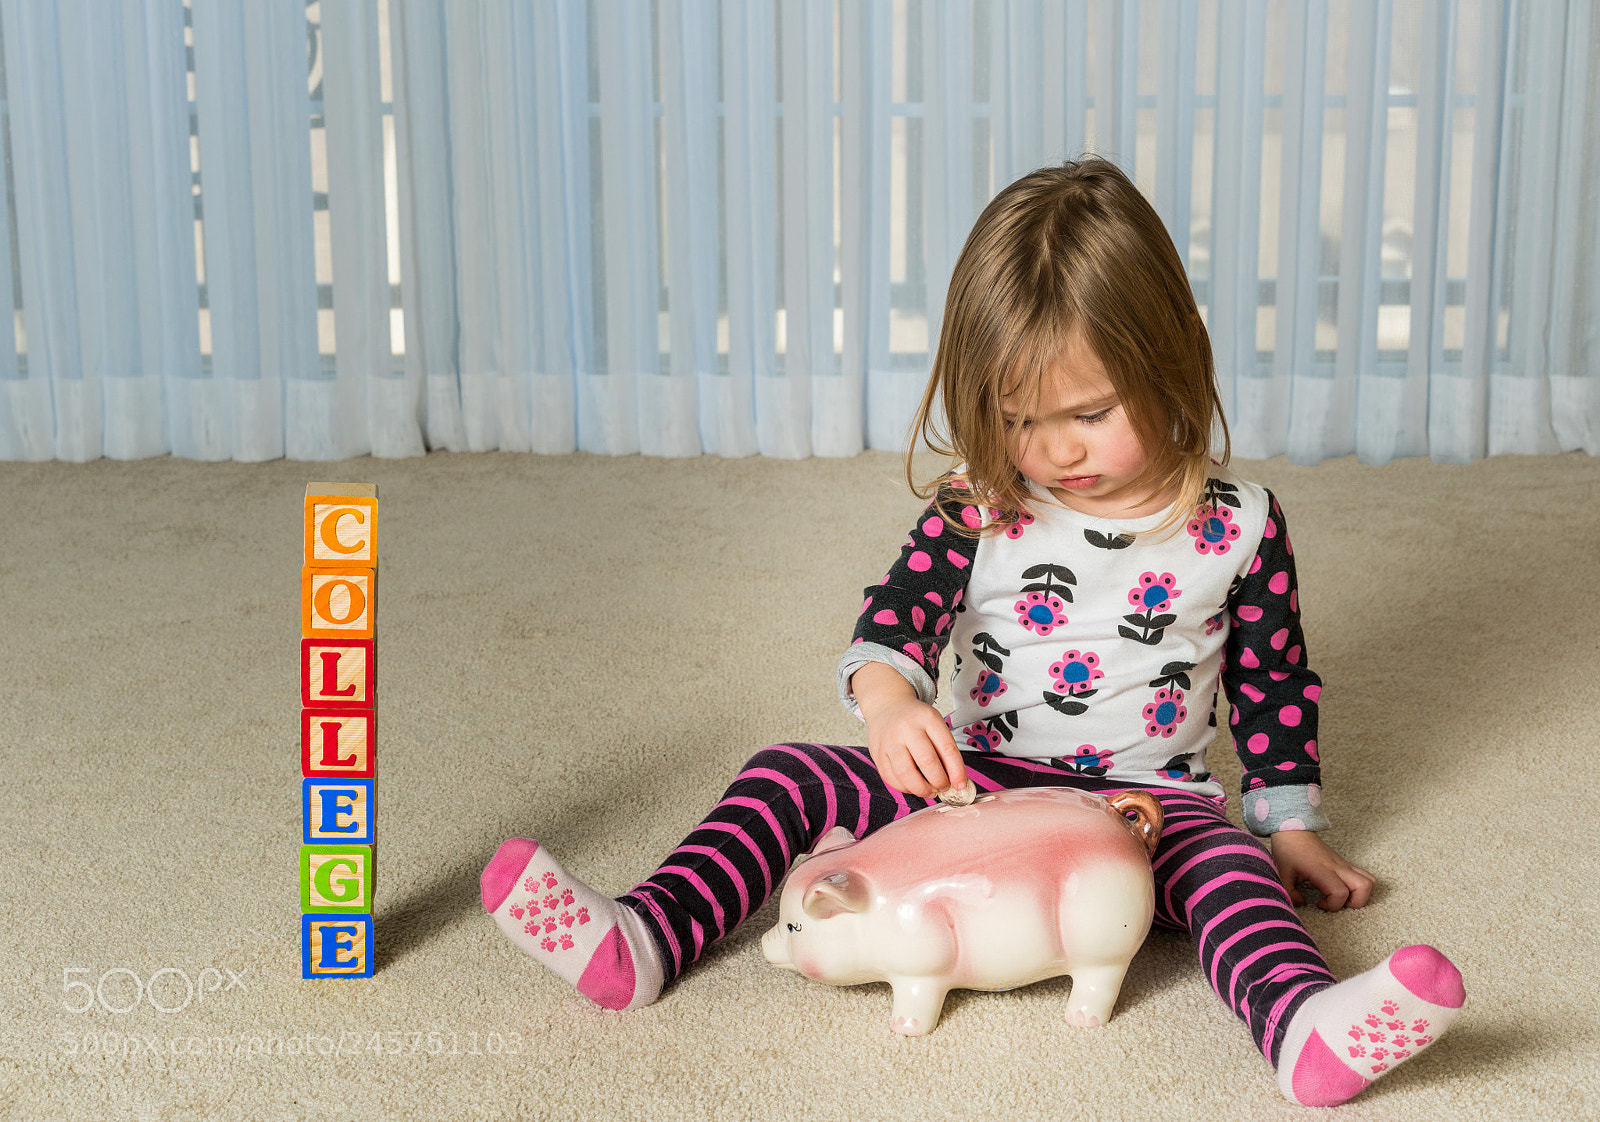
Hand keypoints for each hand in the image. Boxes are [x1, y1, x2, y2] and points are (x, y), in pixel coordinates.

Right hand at [850, 663, 966, 797]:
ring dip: (922, 789)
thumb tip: (955, 782)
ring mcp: (889, 740)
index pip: (947, 748)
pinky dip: (905, 788)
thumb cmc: (916, 720)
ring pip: (905, 774)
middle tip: (943, 787)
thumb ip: (945, 750)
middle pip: (926, 761)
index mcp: (928, 718)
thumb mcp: (935, 724)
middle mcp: (907, 728)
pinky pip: (891, 778)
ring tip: (929, 791)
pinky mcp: (877, 753)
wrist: (887, 706)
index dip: (956, 771)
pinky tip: (913, 786)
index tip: (960, 785)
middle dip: (939, 781)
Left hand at [1270, 830, 1375, 910]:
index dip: (1332, 905)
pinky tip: (1342, 889)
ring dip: (1361, 895)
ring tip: (1342, 898)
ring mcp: (1344, 864)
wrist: (1294, 830)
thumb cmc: (1288, 851)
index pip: (1339, 892)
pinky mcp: (1346, 863)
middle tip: (1337, 903)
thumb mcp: (1282, 874)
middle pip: (1364, 887)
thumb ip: (1290, 893)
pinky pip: (1365, 875)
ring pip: (1370, 881)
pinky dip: (1360, 887)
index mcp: (1321, 869)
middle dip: (1355, 903)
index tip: (1319, 903)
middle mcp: (1337, 866)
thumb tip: (1302, 904)